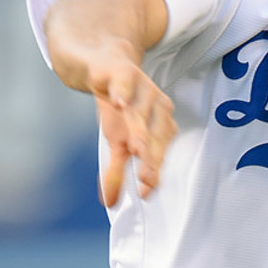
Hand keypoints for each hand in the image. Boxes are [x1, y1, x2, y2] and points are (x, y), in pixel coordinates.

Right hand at [91, 50, 176, 204]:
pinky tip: (119, 101)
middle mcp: (156, 107)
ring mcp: (141, 88)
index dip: (153, 171)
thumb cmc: (119, 108)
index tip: (145, 192)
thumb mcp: (116, 140)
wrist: (107, 64)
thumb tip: (109, 203)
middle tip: (145, 178)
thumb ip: (117, 170)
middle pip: (154, 135)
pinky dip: (122, 91)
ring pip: (141, 111)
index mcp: (161, 126)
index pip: (159, 153)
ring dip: (139, 129)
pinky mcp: (121, 71)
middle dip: (150, 157)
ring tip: (136, 149)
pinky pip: (124, 81)